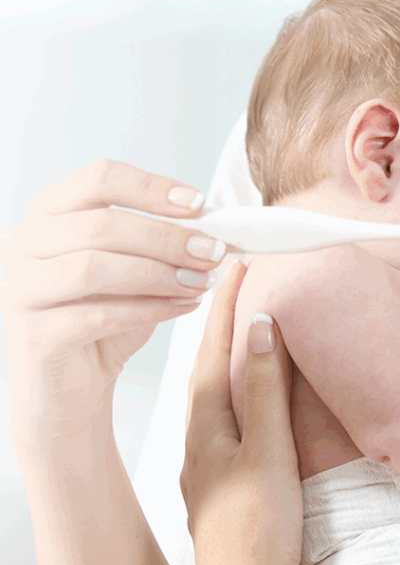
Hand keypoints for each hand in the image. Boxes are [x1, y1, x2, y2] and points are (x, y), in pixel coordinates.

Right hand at [0, 160, 219, 446]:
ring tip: (201, 283)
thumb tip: (215, 225)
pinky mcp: (32, 334)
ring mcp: (19, 289)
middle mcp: (24, 244)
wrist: (72, 386)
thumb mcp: (135, 266)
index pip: (99, 178)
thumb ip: (163, 240)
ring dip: (160, 273)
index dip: (152, 187)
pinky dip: (150, 309)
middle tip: (211, 251)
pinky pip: (98, 315)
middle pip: (102, 224)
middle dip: (167, 238)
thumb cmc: (105, 315)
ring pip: (96, 268)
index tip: (199, 203)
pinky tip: (183, 307)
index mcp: (51, 213)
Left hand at [181, 262, 331, 564]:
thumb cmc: (258, 528)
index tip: (237, 265)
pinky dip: (235, 389)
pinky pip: (225, 417)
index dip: (227, 306)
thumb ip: (262, 389)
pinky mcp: (222, 483)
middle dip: (222, 323)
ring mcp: (208, 464)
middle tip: (239, 284)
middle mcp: (200, 440)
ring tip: (244, 327)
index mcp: (207, 427)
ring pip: (214, 393)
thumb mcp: (266, 450)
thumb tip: (259, 327)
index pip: (214, 350)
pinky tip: (247, 396)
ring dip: (227, 355)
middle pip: (207, 368)